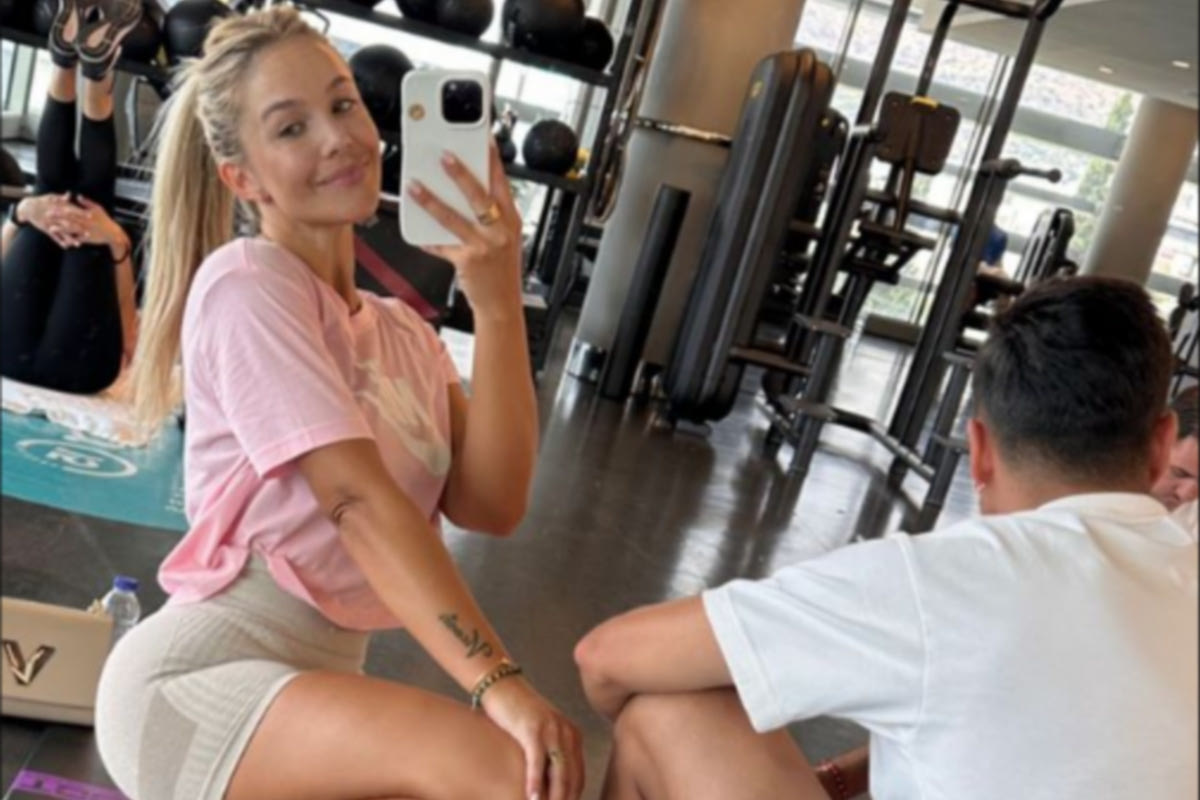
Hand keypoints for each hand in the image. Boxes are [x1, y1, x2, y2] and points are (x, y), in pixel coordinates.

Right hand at [15, 193, 86, 248]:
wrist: (27, 207)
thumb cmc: (41, 201)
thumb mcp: (51, 197)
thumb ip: (61, 198)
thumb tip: (69, 194)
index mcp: (58, 208)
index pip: (73, 210)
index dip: (82, 213)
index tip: (91, 216)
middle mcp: (56, 216)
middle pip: (69, 223)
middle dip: (79, 229)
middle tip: (89, 234)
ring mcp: (51, 223)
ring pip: (62, 232)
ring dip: (70, 238)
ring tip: (78, 244)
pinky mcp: (46, 229)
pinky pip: (54, 236)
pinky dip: (59, 241)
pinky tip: (66, 246)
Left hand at [55, 196, 129, 257]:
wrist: (113, 233)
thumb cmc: (105, 220)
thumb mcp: (98, 208)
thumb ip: (87, 202)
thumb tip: (77, 196)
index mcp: (86, 214)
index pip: (71, 209)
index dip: (61, 207)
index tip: (52, 204)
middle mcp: (84, 222)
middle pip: (68, 219)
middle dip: (57, 217)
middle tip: (46, 215)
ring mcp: (85, 231)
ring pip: (71, 229)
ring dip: (60, 229)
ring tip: (50, 228)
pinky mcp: (87, 239)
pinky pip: (76, 239)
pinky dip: (69, 240)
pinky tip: (62, 241)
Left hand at [406, 143, 523, 322]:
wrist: (501, 304)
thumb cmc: (501, 271)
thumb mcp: (503, 239)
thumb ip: (488, 217)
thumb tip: (461, 193)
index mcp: (510, 221)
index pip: (502, 183)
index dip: (493, 160)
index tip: (483, 140)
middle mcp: (500, 231)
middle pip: (479, 196)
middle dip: (461, 173)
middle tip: (444, 155)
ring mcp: (484, 245)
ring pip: (454, 217)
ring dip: (432, 200)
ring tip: (415, 186)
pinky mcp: (467, 260)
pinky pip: (442, 244)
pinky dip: (428, 238)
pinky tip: (416, 230)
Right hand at [481, 676, 584, 799]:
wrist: (502, 685)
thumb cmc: (516, 713)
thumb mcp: (540, 734)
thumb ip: (549, 756)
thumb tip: (548, 786)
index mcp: (573, 736)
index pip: (578, 776)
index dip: (572, 797)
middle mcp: (567, 733)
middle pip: (572, 778)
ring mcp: (551, 730)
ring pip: (559, 774)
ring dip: (554, 798)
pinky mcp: (533, 729)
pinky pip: (538, 763)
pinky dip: (535, 783)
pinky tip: (531, 797)